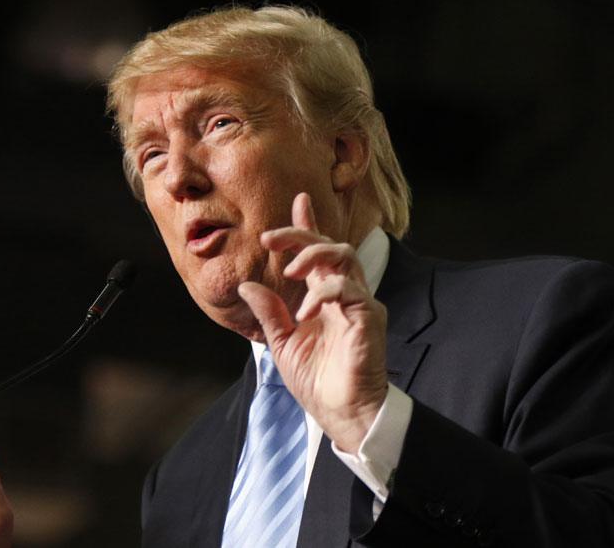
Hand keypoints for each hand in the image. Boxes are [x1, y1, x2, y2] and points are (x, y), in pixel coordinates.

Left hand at [238, 192, 387, 452]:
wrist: (340, 412)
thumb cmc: (316, 380)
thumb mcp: (281, 343)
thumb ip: (268, 312)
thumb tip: (246, 285)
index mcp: (323, 297)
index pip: (317, 253)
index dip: (307, 226)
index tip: (299, 201)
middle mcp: (343, 294)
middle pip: (329, 245)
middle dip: (300, 234)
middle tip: (269, 237)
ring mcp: (358, 303)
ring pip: (343, 256)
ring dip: (313, 255)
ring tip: (289, 270)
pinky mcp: (368, 317)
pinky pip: (347, 290)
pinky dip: (323, 293)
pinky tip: (304, 312)